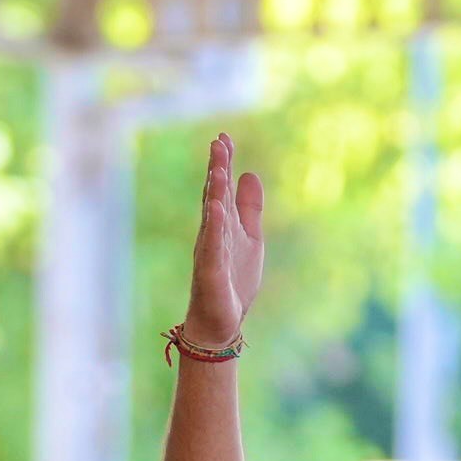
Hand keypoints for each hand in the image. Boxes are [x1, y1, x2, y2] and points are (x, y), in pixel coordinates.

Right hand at [183, 134, 267, 345]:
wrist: (221, 323)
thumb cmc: (233, 281)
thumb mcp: (250, 239)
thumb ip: (249, 208)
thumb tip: (250, 174)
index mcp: (223, 224)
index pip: (222, 188)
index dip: (224, 163)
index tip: (224, 137)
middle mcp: (212, 233)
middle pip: (214, 195)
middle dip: (216, 169)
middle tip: (219, 142)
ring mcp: (209, 251)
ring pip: (211, 216)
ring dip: (214, 192)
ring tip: (219, 168)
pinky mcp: (209, 272)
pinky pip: (211, 245)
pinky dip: (213, 226)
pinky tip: (216, 207)